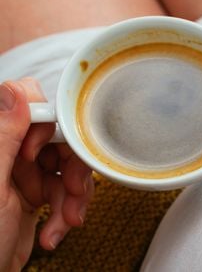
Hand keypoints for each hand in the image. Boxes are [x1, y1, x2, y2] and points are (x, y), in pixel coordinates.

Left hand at [0, 78, 93, 271]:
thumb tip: (17, 91)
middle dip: (72, 171)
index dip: (49, 130)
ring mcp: (23, 174)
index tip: (42, 157)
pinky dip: (67, 212)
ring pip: (68, 168)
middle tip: (75, 193)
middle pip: (59, 140)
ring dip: (73, 198)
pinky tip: (55, 230)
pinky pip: (67, 191)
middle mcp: (8, 153)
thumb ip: (3, 137)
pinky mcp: (36, 194)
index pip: (32, 110)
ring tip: (65, 222)